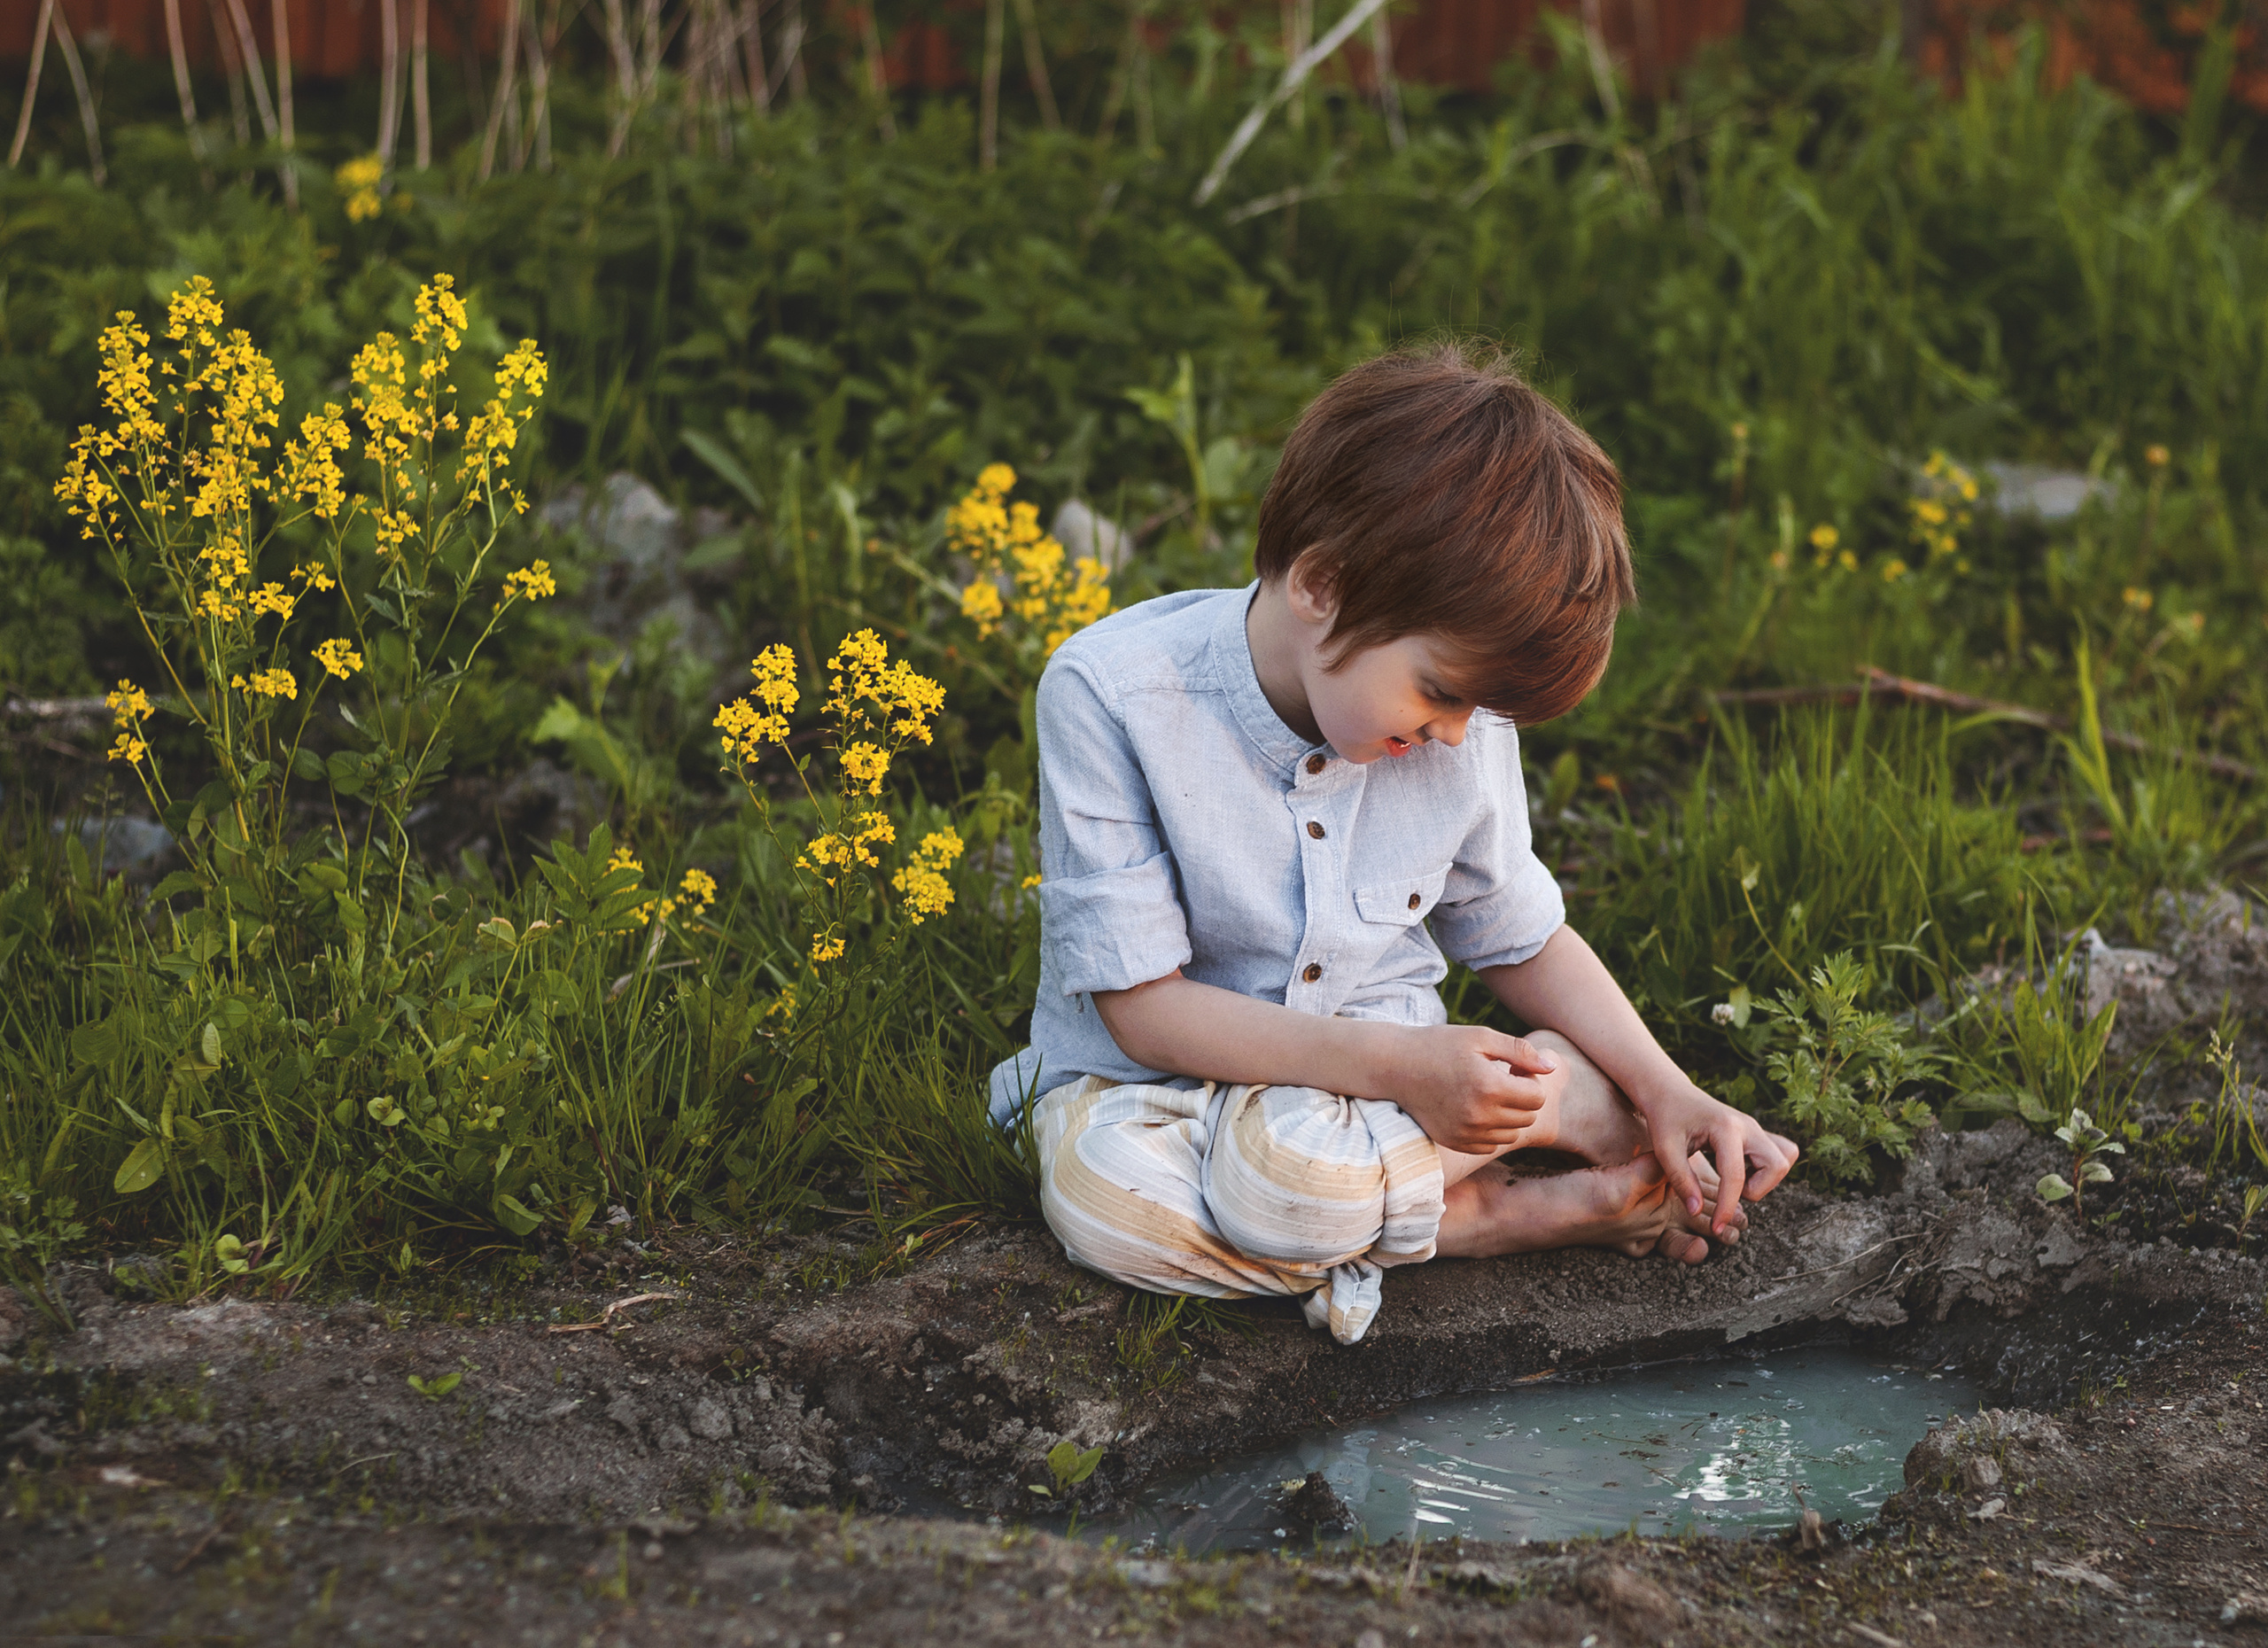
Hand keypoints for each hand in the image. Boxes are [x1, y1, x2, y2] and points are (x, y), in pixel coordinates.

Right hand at [1376, 1024, 1561, 1154]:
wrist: (1396, 1067)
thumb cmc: (1440, 1045)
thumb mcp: (1480, 1037)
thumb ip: (1519, 1051)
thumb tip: (1551, 1068)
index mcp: (1489, 1086)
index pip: (1536, 1096)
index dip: (1530, 1079)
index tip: (1512, 1068)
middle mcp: (1479, 1115)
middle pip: (1527, 1117)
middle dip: (1522, 1098)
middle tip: (1501, 1078)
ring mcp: (1465, 1133)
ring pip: (1511, 1134)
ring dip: (1508, 1115)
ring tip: (1488, 1094)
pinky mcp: (1454, 1142)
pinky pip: (1490, 1145)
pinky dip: (1491, 1130)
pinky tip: (1476, 1109)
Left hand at [1626, 1080, 1798, 1234]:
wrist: (1670, 1093)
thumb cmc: (1664, 1118)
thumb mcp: (1664, 1149)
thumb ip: (1681, 1180)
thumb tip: (1697, 1212)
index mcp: (1725, 1127)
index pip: (1736, 1176)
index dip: (1727, 1207)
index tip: (1715, 1227)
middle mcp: (1748, 1126)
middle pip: (1777, 1166)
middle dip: (1757, 1189)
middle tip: (1728, 1191)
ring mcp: (1755, 1128)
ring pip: (1785, 1159)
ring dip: (1765, 1179)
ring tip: (1734, 1180)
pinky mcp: (1756, 1133)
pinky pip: (1780, 1153)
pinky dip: (1767, 1170)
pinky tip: (1739, 1171)